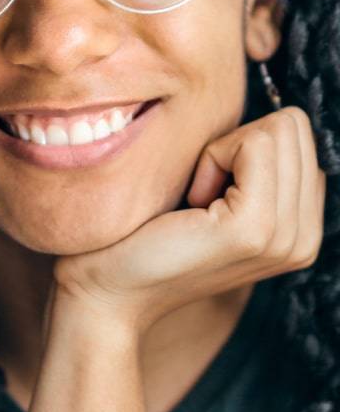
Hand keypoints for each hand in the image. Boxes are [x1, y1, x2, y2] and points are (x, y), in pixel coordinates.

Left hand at [52, 106, 324, 338]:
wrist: (107, 293)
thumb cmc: (143, 238)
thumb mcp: (215, 199)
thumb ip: (254, 169)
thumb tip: (270, 119)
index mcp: (301, 229)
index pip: (299, 137)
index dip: (242, 146)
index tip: (205, 191)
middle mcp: (304, 238)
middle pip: (293, 127)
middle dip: (236, 144)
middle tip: (198, 194)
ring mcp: (285, 236)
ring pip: (278, 130)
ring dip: (222, 152)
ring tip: (194, 202)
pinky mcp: (255, 227)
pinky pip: (254, 144)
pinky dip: (212, 157)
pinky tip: (190, 201)